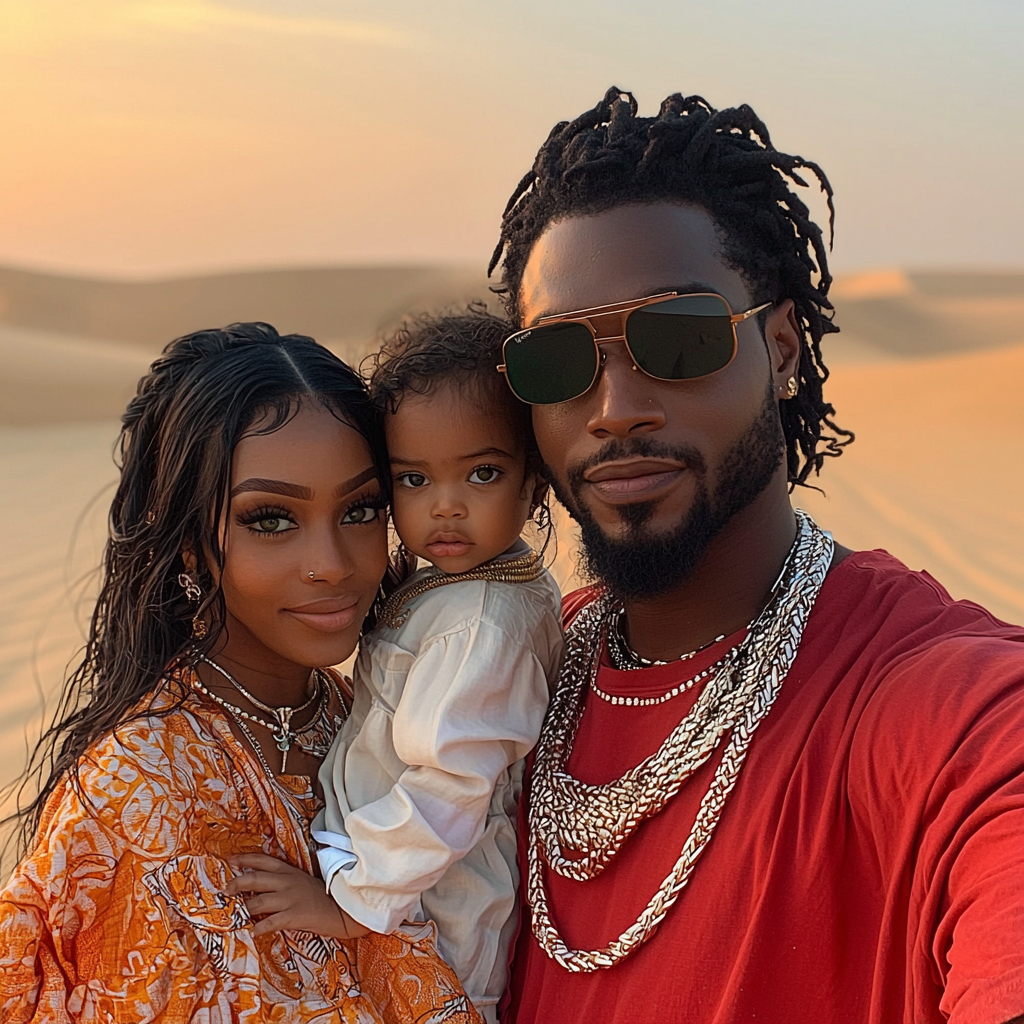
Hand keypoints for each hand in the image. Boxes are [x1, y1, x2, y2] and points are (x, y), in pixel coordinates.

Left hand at [226, 853, 369, 938]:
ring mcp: (289, 898)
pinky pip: (269, 922)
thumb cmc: (324, 896)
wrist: (343, 909)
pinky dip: (259, 927)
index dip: (245, 859)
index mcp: (290, 871)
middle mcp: (287, 882)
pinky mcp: (294, 915)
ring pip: (257, 901)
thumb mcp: (304, 882)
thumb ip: (285, 882)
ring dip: (245, 909)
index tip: (230, 860)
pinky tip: (254, 931)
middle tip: (226, 889)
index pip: (264, 860)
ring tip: (239, 915)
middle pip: (255, 878)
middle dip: (236, 883)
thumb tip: (263, 888)